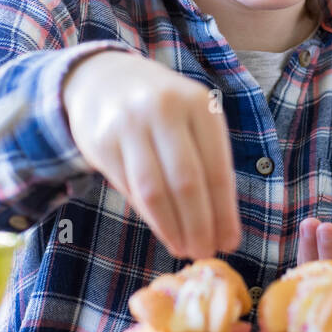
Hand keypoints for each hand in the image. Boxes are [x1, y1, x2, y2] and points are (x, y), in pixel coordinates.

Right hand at [62, 50, 239, 259]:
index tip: (230, 242)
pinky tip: (162, 229)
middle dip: (199, 225)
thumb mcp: (193, 117)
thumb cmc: (164, 107)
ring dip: (172, 228)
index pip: (216, 169)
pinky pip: (129, 189)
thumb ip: (209, 159)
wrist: (104, 78)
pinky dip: (149, 216)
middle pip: (187, 183)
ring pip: (154, 191)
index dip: (224, 212)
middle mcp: (165, 110)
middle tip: (205, 252)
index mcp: (199, 105)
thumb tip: (224, 225)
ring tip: (184, 249)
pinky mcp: (101, 142)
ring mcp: (129, 125)